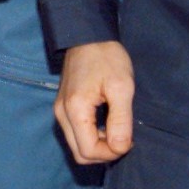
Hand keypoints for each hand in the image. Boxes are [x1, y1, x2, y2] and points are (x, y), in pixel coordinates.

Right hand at [55, 40, 134, 164]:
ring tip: (116, 128)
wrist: (88, 35)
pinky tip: (106, 123)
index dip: (111, 153)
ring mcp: (59, 110)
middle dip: (104, 153)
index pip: (88, 151)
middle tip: (123, 136)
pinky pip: (76, 133)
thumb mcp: (122, 87)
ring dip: (98, 145)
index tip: (129, 138)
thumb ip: (121, 120)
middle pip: (80, 153)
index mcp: (74, 109)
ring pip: (77, 146)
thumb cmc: (107, 58)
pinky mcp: (62, 107)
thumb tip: (120, 148)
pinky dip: (91, 136)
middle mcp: (61, 114)